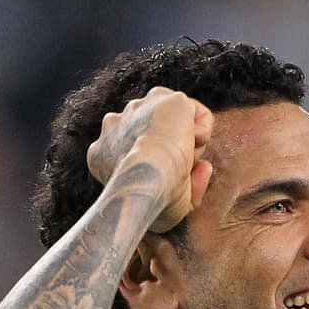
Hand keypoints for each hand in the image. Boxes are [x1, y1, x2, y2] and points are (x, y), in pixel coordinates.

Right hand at [87, 86, 214, 232]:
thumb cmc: (154, 203)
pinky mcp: (164, 98)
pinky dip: (203, 132)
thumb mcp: (165, 211)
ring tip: (183, 159)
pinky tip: (192, 143)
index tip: (169, 186)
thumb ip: (184, 190)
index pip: (136, 153)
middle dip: (171, 154)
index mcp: (103, 153)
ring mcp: (137, 108)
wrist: (150, 177)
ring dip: (186, 143)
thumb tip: (205, 167)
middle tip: (175, 173)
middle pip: (155, 136)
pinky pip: (197, 113)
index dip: (160, 171)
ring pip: (175, 124)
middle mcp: (115, 125)